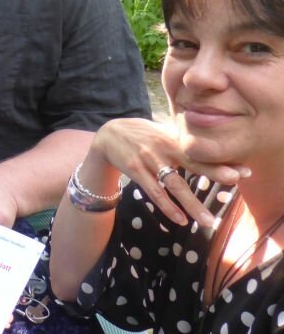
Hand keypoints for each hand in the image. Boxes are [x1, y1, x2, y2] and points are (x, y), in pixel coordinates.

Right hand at [90, 118, 248, 228]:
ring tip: (209, 221)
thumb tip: (212, 150)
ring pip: (175, 185)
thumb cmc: (142, 135)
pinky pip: (154, 192)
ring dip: (192, 204)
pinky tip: (181, 220)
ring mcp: (149, 160)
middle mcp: (164, 148)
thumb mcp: (163, 132)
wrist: (108, 135)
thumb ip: (184, 141)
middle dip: (214, 171)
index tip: (244, 171)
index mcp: (174, 139)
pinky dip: (168, 207)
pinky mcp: (135, 171)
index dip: (222, 161)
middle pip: (193, 162)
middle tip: (235, 180)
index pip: (202, 152)